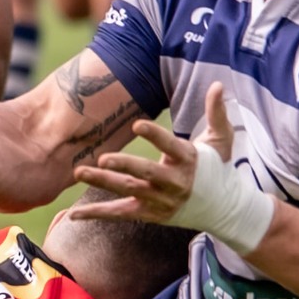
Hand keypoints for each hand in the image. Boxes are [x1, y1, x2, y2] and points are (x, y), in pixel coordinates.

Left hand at [70, 83, 234, 221]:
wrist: (224, 208)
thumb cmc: (217, 167)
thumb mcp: (222, 139)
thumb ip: (217, 112)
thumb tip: (218, 84)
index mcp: (189, 160)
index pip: (170, 146)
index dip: (155, 136)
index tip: (137, 125)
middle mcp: (174, 182)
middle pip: (146, 173)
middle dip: (124, 165)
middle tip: (103, 157)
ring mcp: (161, 200)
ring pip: (128, 191)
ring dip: (103, 182)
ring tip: (79, 171)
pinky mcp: (150, 214)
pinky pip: (120, 214)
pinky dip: (97, 214)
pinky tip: (73, 213)